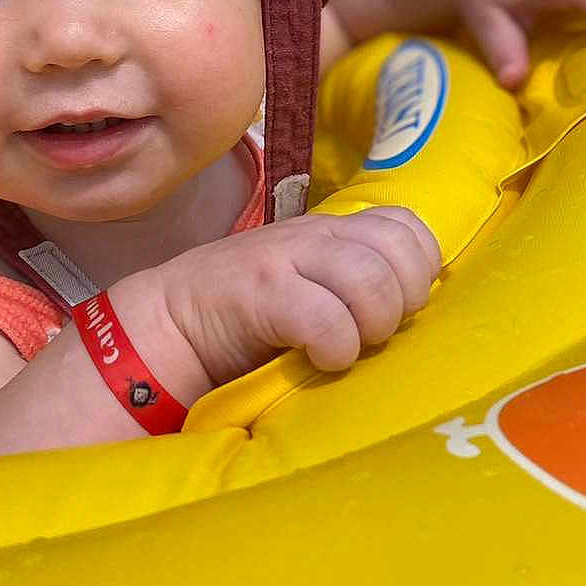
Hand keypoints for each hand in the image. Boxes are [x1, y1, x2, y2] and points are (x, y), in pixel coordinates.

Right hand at [114, 207, 442, 389]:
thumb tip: (416, 308)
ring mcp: (285, 258)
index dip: (418, 268)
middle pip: (398, 248)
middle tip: (375, 332)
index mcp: (331, 231)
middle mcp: (314, 235)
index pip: (405, 225)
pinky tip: (322, 360)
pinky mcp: (261, 293)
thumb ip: (354, 280)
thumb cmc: (247, 317)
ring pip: (369, 278)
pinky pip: (326, 318)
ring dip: (371, 324)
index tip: (399, 307)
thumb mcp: (307, 283)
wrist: (168, 325)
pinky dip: (336, 347)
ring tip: (349, 348)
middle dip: (402, 299)